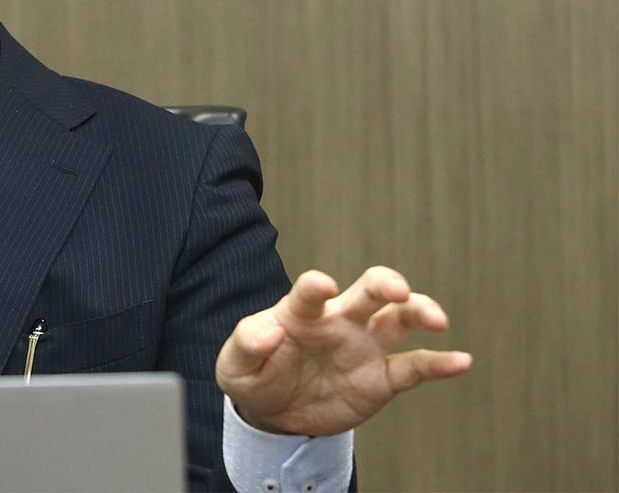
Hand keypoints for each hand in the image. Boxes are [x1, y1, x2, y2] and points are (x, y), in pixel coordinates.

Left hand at [216, 266, 471, 436]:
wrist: (274, 412)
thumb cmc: (254, 374)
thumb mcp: (235, 364)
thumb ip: (247, 343)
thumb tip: (270, 331)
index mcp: (301, 313)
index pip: (311, 291)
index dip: (317, 286)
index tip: (325, 286)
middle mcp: (339, 322)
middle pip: (370, 291)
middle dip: (386, 283)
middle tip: (397, 290)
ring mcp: (364, 347)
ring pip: (400, 319)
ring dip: (420, 312)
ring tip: (437, 319)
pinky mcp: (380, 379)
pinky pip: (414, 366)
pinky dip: (439, 363)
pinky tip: (461, 361)